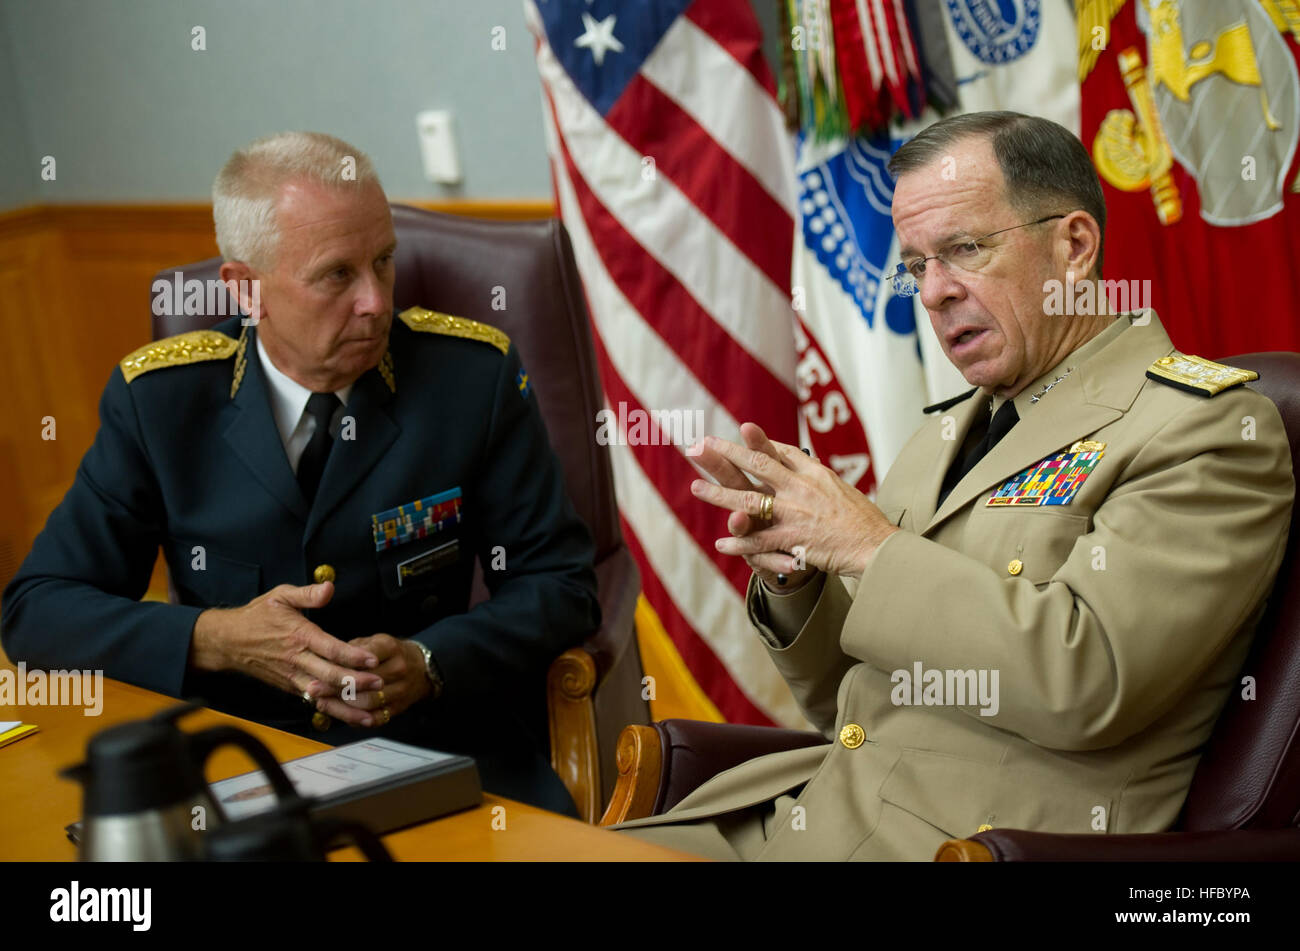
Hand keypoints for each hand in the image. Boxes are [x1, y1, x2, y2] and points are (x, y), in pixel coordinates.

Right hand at [190, 582, 382, 699]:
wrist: (227, 641)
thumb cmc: (257, 616)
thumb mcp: (280, 595)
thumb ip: (308, 593)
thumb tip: (329, 587)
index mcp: (298, 635)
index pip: (330, 649)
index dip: (352, 656)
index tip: (372, 660)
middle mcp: (296, 659)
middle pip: (329, 675)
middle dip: (356, 682)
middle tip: (380, 683)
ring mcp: (292, 676)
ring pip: (322, 693)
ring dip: (345, 704)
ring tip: (369, 712)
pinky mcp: (288, 686)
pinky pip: (312, 699)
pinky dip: (330, 708)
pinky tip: (348, 714)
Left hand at [310, 634, 430, 727]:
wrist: (421, 667)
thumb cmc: (388, 653)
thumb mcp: (373, 641)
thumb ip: (351, 650)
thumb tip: (326, 661)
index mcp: (390, 647)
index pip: (363, 659)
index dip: (340, 667)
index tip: (318, 671)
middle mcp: (398, 668)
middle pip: (363, 683)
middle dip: (335, 689)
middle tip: (313, 690)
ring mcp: (401, 689)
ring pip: (368, 702)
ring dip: (342, 706)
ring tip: (322, 704)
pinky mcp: (399, 707)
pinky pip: (377, 718)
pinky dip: (358, 720)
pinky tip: (342, 716)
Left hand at [690, 424, 898, 578]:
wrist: (876, 547)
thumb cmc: (862, 520)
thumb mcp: (840, 488)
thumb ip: (815, 475)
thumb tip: (798, 461)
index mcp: (814, 474)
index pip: (781, 452)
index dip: (758, 441)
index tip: (739, 430)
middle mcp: (801, 488)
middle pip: (757, 465)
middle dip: (726, 454)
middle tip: (700, 445)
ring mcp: (794, 513)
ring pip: (747, 501)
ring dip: (718, 494)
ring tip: (695, 488)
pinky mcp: (791, 540)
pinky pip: (758, 542)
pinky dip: (738, 544)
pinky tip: (721, 544)